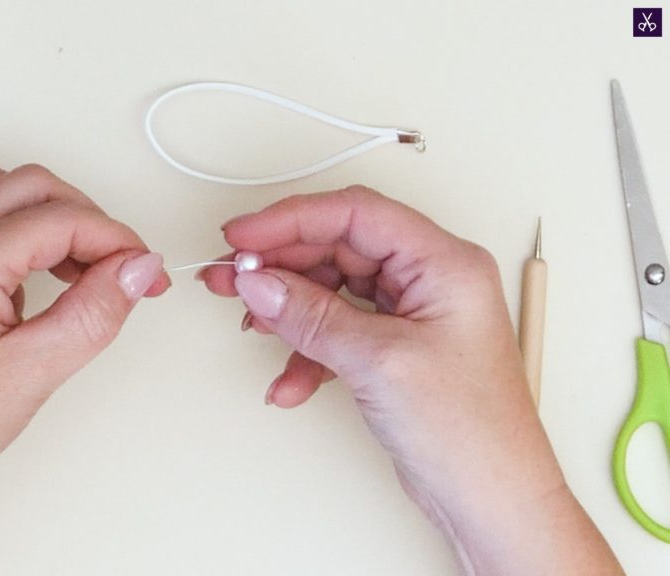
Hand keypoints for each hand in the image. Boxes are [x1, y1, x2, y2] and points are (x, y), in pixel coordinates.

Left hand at [0, 164, 168, 532]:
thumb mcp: (33, 374)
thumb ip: (94, 312)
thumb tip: (137, 268)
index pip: (61, 219)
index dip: (117, 240)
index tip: (146, 271)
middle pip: (30, 185)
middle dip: (86, 218)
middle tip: (119, 268)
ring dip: (48, 216)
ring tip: (78, 272)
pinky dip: (13, 229)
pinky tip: (29, 279)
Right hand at [201, 186, 621, 574]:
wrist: (492, 503)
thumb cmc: (470, 434)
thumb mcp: (379, 363)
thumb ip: (312, 316)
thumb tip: (259, 282)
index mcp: (444, 263)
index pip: (356, 215)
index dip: (291, 220)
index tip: (242, 238)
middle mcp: (429, 279)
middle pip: (338, 248)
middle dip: (280, 264)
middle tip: (229, 277)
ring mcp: (411, 314)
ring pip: (332, 290)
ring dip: (288, 310)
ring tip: (250, 324)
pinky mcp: (394, 349)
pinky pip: (337, 331)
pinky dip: (307, 352)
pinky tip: (288, 383)